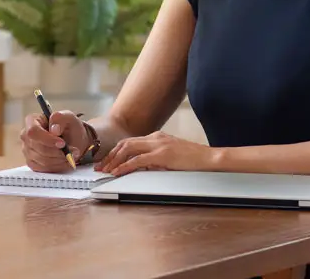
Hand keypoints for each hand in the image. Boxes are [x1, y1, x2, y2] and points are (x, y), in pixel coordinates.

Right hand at [19, 110, 87, 171]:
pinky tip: (66, 161)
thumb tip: (55, 129)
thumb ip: (61, 118)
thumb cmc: (68, 127)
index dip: (47, 139)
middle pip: (39, 148)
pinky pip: (44, 169)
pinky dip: (58, 166)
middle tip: (74, 150)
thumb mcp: (69, 117)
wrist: (72, 140)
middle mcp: (26, 136)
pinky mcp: (32, 163)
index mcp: (31, 121)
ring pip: (43, 161)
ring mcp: (27, 151)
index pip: (33, 132)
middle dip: (59, 152)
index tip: (62, 143)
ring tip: (72, 155)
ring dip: (60, 160)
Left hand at [96, 131, 211, 176]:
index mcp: (157, 137)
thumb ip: (155, 159)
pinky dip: (125, 166)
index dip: (116, 152)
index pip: (130, 142)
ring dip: (114, 160)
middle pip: (125, 144)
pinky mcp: (162, 154)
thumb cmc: (192, 160)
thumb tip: (140, 166)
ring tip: (106, 170)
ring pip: (128, 149)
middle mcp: (155, 137)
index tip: (107, 161)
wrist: (209, 159)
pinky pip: (137, 160)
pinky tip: (118, 172)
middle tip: (101, 167)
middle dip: (110, 156)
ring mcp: (158, 144)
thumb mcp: (170, 157)